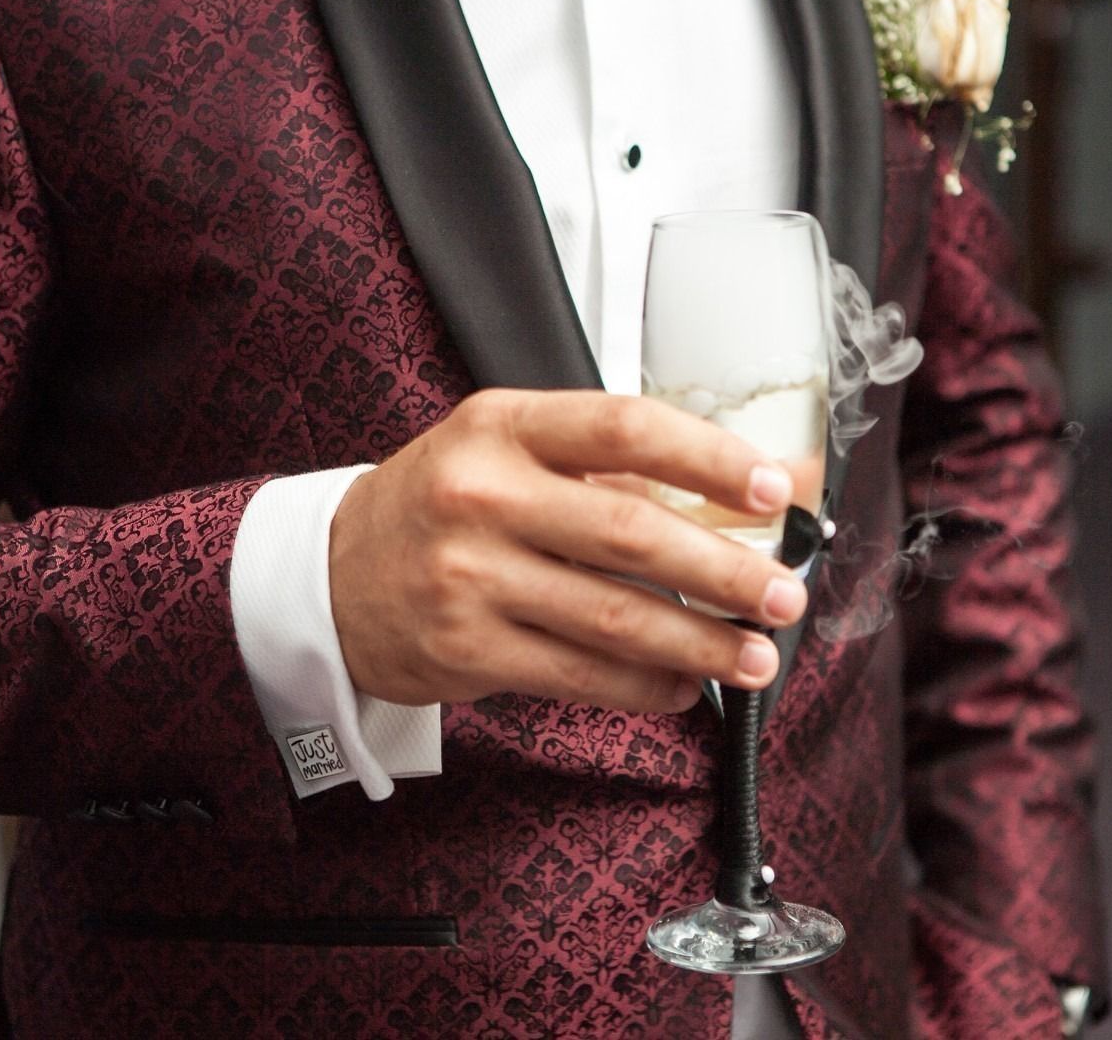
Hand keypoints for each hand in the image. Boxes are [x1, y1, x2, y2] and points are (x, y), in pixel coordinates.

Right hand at [328, 389, 808, 713]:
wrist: (329, 576)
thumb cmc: (437, 505)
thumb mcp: (506, 451)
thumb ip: (610, 468)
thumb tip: (741, 495)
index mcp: (502, 426)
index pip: (625, 428)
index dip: (710, 458)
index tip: (773, 489)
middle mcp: (482, 494)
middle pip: (632, 532)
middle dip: (726, 570)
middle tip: (783, 595)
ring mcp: (470, 575)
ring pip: (614, 616)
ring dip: (699, 642)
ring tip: (752, 657)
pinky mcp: (466, 649)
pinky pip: (579, 673)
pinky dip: (644, 685)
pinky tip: (682, 685)